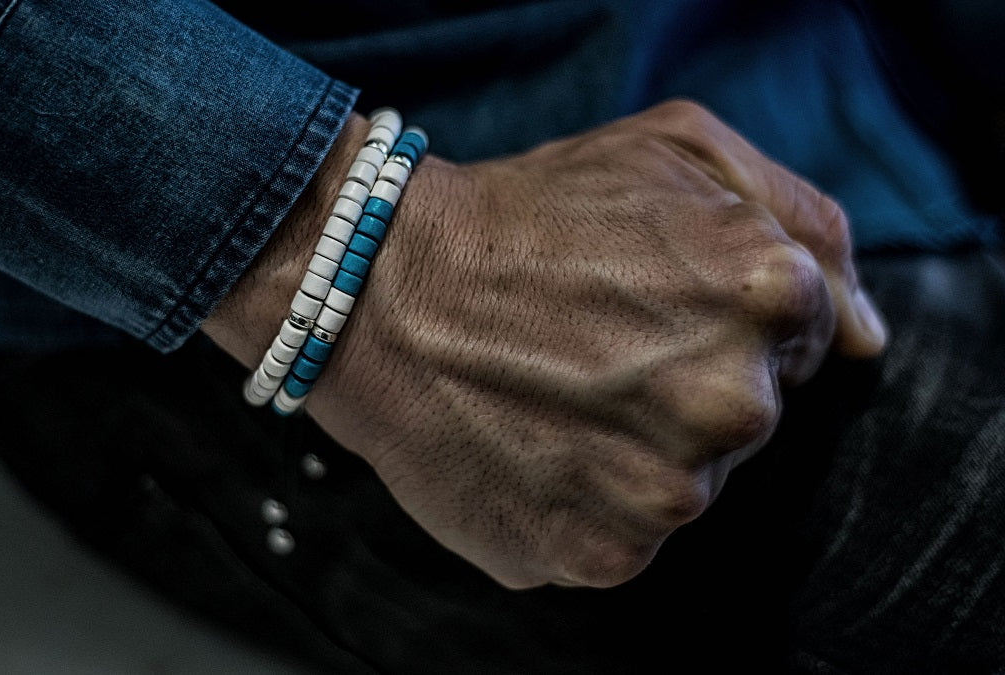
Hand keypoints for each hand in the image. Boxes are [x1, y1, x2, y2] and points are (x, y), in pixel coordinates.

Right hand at [206, 100, 886, 588]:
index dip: (722, 315)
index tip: (647, 302)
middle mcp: (732, 402)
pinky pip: (626, 537)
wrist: (379, 293)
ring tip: (554, 394)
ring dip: (635, 448)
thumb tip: (864, 340)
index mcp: (767, 294)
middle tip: (590, 345)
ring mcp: (667, 490)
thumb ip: (802, 220)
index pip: (803, 338)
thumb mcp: (671, 147)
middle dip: (686, 383)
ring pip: (686, 483)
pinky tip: (535, 446)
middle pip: (749, 417)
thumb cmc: (524, 215)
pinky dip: (585, 501)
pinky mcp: (602, 553)